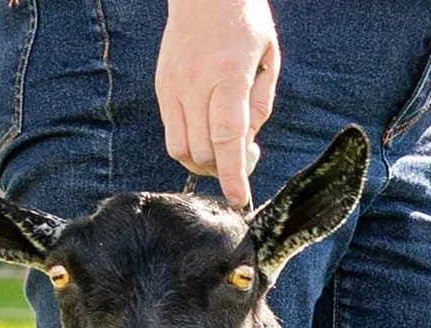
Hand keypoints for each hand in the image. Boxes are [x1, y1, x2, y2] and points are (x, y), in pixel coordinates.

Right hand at [157, 0, 279, 208]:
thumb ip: (260, 106)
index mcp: (228, 77)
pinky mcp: (162, 87)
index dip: (233, 174)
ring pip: (181, 148)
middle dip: (224, 168)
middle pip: (203, 150)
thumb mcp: (268, 61)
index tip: (240, 199)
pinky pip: (171, 132)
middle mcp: (196, 84)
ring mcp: (174, 86)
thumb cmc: (245, 24)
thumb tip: (247, 145)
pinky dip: (189, 145)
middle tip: (246, 156)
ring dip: (203, 162)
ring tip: (223, 150)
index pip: (228, 138)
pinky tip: (206, 134)